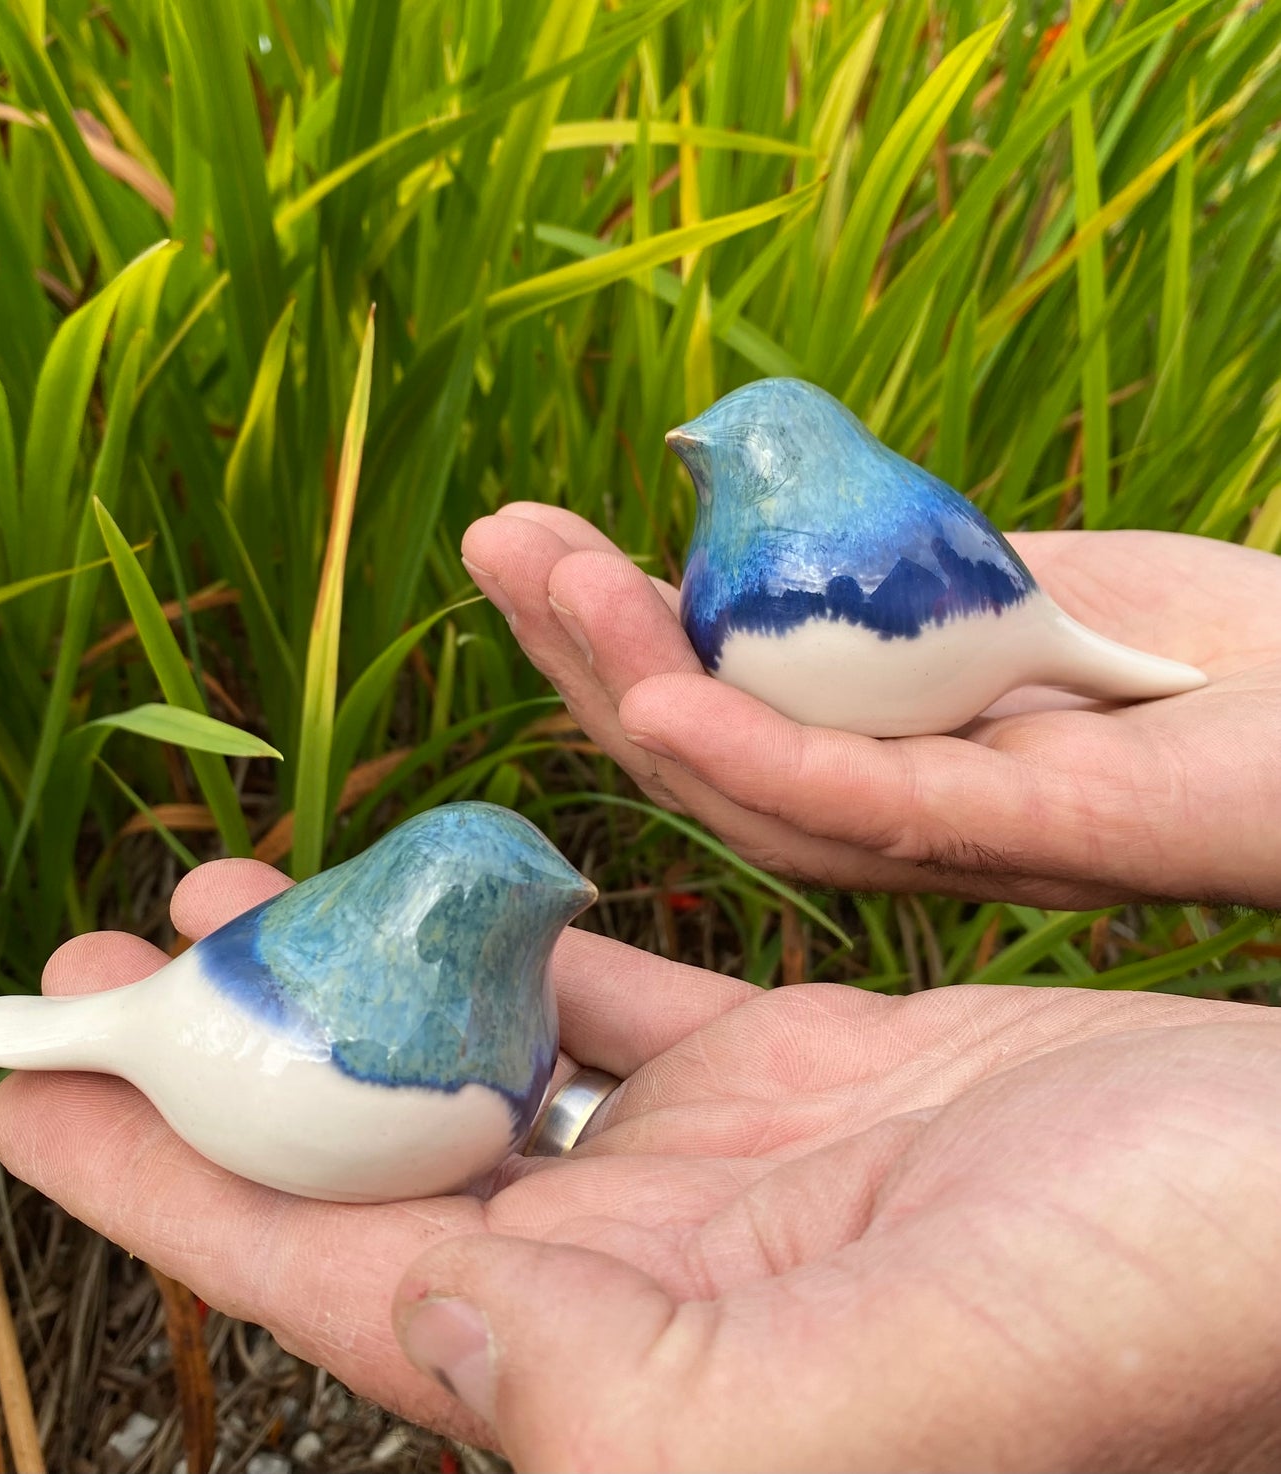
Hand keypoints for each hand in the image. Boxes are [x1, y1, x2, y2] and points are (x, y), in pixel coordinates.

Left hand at [0, 860, 1280, 1470]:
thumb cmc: (1142, 1311)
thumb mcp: (860, 1392)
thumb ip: (613, 1387)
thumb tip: (419, 1325)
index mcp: (624, 1370)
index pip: (330, 1269)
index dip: (164, 1181)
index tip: (23, 1094)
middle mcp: (644, 1279)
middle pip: (374, 1154)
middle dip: (229, 1060)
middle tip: (108, 954)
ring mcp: (713, 1170)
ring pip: (475, 1060)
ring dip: (354, 975)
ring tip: (235, 887)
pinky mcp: (790, 1076)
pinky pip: (607, 994)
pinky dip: (517, 934)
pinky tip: (445, 879)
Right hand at [461, 506, 1280, 907]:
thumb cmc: (1217, 648)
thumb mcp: (1018, 586)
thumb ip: (893, 580)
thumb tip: (769, 517)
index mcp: (882, 762)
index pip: (711, 715)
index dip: (606, 634)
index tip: (532, 537)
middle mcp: (897, 825)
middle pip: (703, 762)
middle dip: (581, 650)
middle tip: (496, 542)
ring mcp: (958, 843)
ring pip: (753, 791)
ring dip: (631, 685)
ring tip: (546, 580)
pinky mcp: (1036, 839)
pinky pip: (869, 814)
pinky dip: (755, 757)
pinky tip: (656, 700)